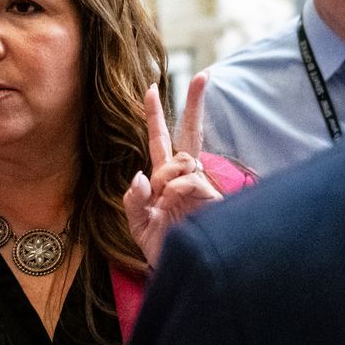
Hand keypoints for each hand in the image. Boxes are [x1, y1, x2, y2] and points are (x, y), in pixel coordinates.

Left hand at [122, 73, 221, 268]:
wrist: (175, 270)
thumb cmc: (159, 247)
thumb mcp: (136, 223)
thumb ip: (133, 199)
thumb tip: (141, 175)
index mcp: (163, 178)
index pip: (160, 140)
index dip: (154, 114)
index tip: (151, 86)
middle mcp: (183, 176)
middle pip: (189, 133)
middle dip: (195, 103)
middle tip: (203, 74)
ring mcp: (199, 185)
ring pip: (184, 158)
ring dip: (167, 174)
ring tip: (164, 202)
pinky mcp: (212, 199)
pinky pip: (190, 179)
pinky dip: (176, 188)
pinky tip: (173, 204)